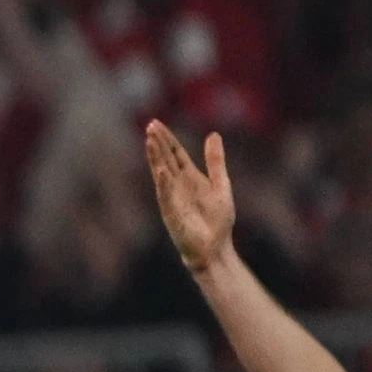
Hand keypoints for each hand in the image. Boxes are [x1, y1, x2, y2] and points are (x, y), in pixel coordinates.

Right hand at [141, 120, 233, 275]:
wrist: (215, 247)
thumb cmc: (217, 220)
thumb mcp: (221, 184)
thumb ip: (215, 161)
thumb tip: (213, 134)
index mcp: (189, 178)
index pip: (175, 154)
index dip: (167, 139)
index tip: (156, 124)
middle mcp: (177, 186)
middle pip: (165, 159)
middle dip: (158, 143)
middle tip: (150, 125)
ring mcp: (173, 199)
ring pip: (162, 174)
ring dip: (156, 158)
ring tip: (150, 141)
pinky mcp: (173, 214)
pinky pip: (166, 196)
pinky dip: (163, 184)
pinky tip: (161, 170)